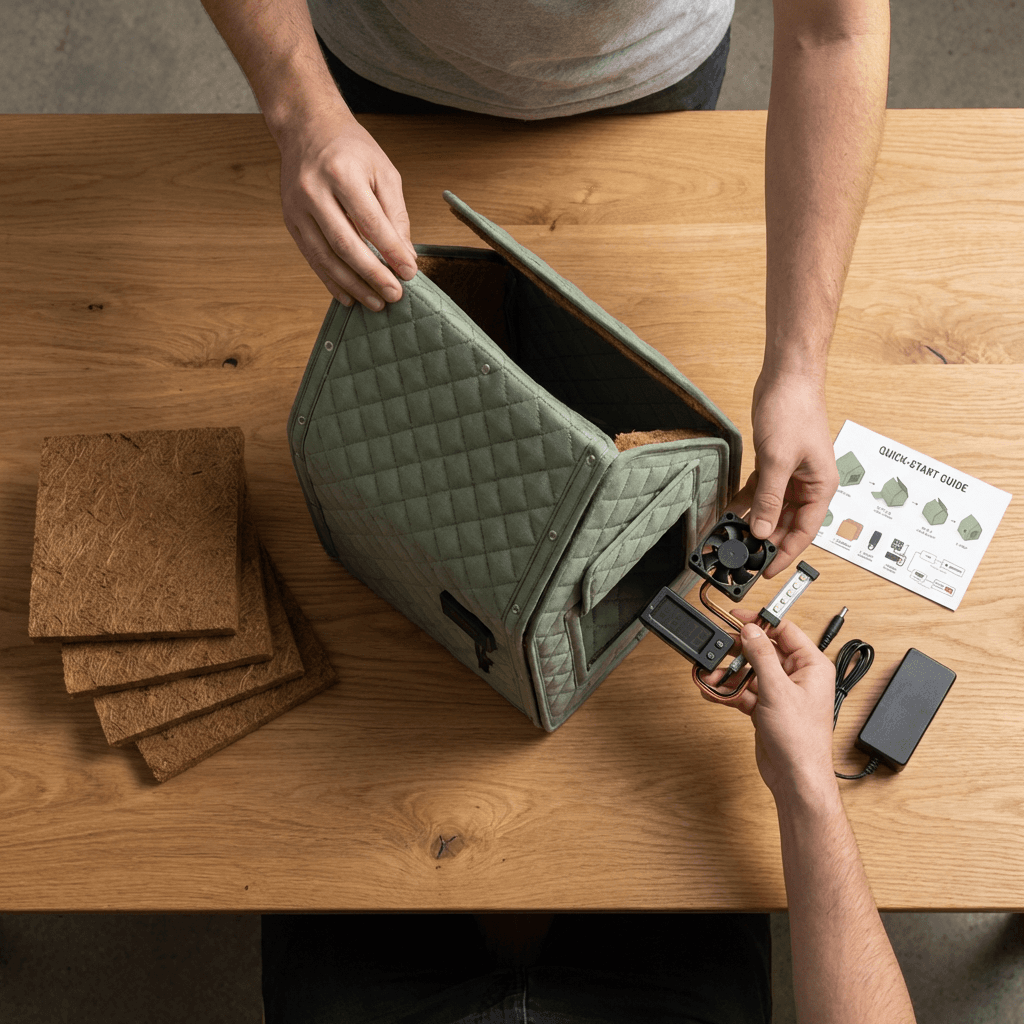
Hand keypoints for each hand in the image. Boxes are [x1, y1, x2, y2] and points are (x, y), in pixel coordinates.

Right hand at [276, 104, 417, 310]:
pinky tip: (349, 297)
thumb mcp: (383, 172)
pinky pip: (312, 258)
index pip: (371, 223)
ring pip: (326, 257)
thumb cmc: (351, 149)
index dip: (391, 252)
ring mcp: (297, 207)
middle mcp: (314, 190)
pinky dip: (331, 281)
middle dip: (373, 275)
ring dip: (352, 285)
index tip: (410, 273)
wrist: (307, 128)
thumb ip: (396, 215)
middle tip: (395, 295)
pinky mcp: (290, 220)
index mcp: (342, 172)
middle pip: (346, 244)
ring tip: (375, 303)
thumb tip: (406, 256)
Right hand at [696, 608, 837, 796]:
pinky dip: (729, 691)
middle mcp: (798, 676)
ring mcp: (781, 693)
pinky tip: (714, 692)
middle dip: (738, 652)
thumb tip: (751, 630)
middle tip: (718, 649)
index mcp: (811, 665)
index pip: (785, 631)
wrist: (795, 777)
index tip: (738, 617)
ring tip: (711, 677)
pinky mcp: (767, 708)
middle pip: (763, 651)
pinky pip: (744, 691)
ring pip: (750, 672)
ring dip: (729, 674)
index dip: (761, 621)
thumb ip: (762, 656)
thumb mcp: (777, 690)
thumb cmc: (801, 740)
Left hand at [728, 369, 838, 578]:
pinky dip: (746, 504)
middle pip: (786, 524)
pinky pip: (760, 493)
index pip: (804, 533)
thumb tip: (764, 531)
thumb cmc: (794, 411)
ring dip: (754, 524)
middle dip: (766, 542)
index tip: (766, 571)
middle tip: (743, 558)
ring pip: (772, 510)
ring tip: (732, 541)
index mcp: (820, 487)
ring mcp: (791, 476)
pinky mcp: (774, 465)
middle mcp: (808, 485)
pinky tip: (730, 515)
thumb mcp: (779, 461)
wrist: (787, 378)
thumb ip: (771, 499)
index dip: (785, 554)